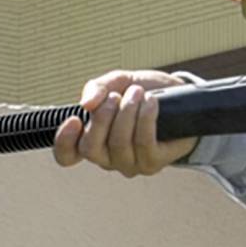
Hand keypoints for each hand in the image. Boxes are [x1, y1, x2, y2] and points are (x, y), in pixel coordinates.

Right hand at [52, 69, 200, 176]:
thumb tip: (87, 102)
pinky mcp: (152, 163)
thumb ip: (98, 88)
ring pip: (118, 144)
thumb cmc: (144, 94)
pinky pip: (143, 143)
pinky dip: (145, 118)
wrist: (181, 99)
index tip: (74, 120)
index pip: (67, 156)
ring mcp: (129, 164)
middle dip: (102, 118)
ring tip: (138, 93)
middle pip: (91, 148)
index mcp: (92, 141)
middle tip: (116, 97)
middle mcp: (107, 158)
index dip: (64, 142)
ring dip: (128, 113)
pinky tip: (151, 103)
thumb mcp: (118, 83)